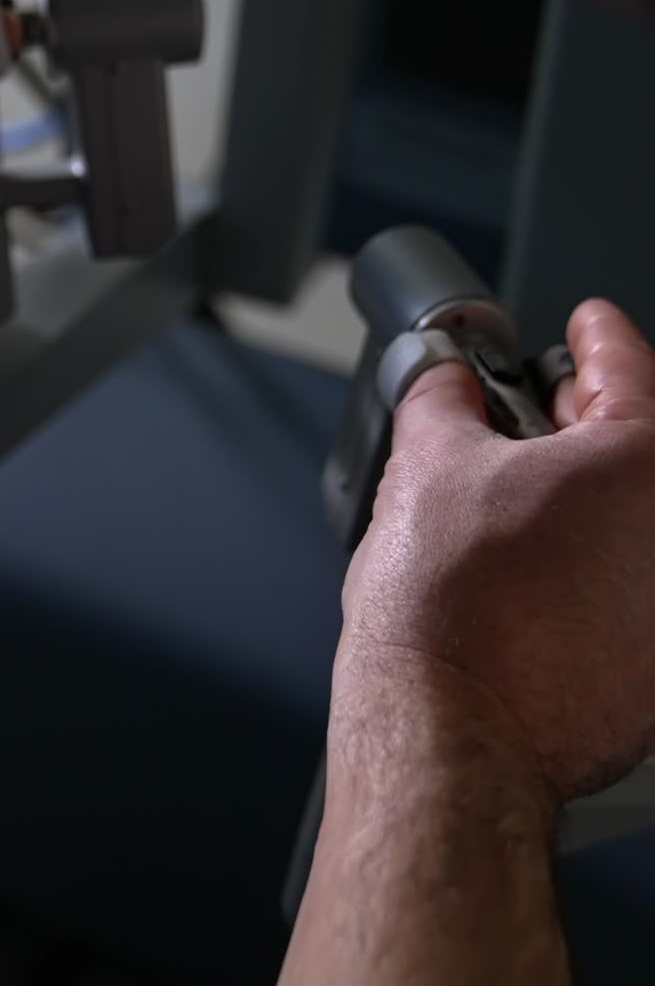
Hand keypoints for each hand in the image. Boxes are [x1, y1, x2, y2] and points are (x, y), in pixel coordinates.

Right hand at [337, 298, 654, 805]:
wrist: (447, 733)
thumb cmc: (446, 612)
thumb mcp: (424, 463)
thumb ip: (441, 398)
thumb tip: (442, 380)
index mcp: (644, 464)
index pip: (628, 366)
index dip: (596, 335)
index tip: (587, 325)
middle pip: (638, 443)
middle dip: (580, 414)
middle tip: (525, 407)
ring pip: (630, 518)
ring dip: (578, 494)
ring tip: (502, 499)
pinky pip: (626, 586)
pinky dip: (585, 562)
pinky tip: (519, 571)